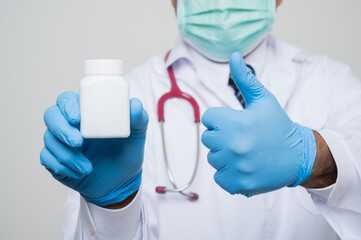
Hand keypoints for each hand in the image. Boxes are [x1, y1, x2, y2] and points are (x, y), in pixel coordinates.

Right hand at [40, 91, 148, 205]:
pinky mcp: (55, 160)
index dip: (67, 105)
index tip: (77, 118)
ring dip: (66, 155)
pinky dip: (62, 167)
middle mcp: (71, 124)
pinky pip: (47, 159)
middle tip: (78, 142)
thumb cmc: (127, 153)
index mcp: (87, 113)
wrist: (121, 182)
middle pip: (51, 116)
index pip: (67, 99)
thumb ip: (138, 119)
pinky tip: (78, 173)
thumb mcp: (137, 136)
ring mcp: (61, 142)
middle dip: (61, 128)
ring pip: (49, 140)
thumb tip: (135, 104)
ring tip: (87, 168)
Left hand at [201, 52, 316, 196]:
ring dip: (225, 156)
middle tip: (241, 137)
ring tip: (244, 152)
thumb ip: (245, 79)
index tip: (235, 123)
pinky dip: (228, 174)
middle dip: (221, 136)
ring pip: (213, 159)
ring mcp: (235, 166)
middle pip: (208, 139)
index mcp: (237, 122)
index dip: (221, 119)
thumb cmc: (278, 126)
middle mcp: (233, 145)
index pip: (209, 118)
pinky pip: (219, 178)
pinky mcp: (237, 184)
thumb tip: (234, 54)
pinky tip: (244, 166)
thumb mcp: (263, 100)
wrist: (298, 156)